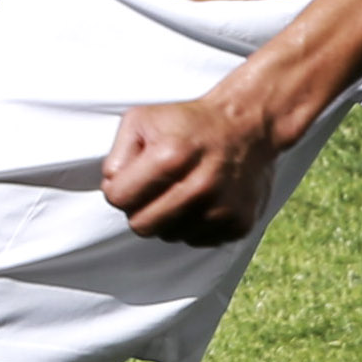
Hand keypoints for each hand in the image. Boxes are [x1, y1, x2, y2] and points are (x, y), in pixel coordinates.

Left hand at [102, 89, 281, 247]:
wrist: (249, 127)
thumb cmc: (189, 123)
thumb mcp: (142, 120)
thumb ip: (117, 154)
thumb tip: (112, 187)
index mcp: (171, 156)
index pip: (118, 198)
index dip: (118, 188)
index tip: (131, 179)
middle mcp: (199, 186)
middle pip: (140, 225)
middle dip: (139, 209)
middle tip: (154, 189)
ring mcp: (221, 208)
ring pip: (168, 236)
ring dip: (168, 218)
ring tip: (182, 190)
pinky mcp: (238, 224)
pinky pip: (195, 241)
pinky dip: (193, 225)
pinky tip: (202, 200)